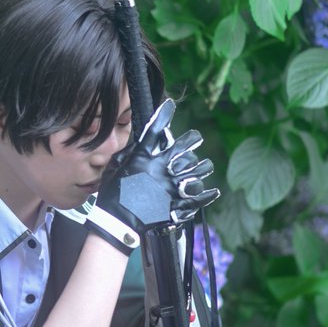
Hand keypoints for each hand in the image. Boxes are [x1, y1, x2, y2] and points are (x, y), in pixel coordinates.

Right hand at [96, 99, 218, 231]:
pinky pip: (199, 198)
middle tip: (195, 138)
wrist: (118, 221)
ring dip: (203, 166)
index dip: (164, 116)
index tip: (170, 106)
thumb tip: (139, 143)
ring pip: (197, 171)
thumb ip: (130, 154)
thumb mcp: (116, 167)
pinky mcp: (178, 204)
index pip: (156, 131)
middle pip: (184, 149)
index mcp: (147, 159)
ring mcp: (173, 187)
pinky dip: (208, 194)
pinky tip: (214, 191)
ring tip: (206, 165)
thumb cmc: (113, 194)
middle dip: (192, 140)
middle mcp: (164, 170)